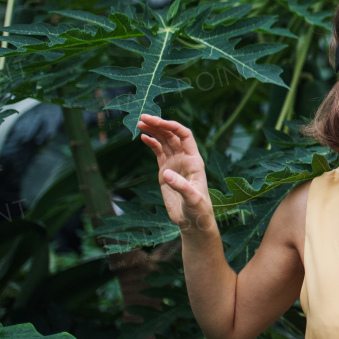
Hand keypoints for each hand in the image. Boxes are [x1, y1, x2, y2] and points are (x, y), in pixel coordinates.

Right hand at [137, 114, 214, 233]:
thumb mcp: (192, 199)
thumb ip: (181, 186)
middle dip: (159, 125)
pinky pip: (159, 152)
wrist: (193, 221)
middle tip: (143, 118)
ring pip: (164, 142)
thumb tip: (166, 173)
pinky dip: (151, 143)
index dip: (172, 126)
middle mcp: (185, 158)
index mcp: (194, 160)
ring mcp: (175, 164)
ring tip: (139, 124)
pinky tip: (143, 137)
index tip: (157, 121)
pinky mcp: (166, 171)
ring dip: (154, 131)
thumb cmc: (198, 210)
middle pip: (172, 135)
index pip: (184, 135)